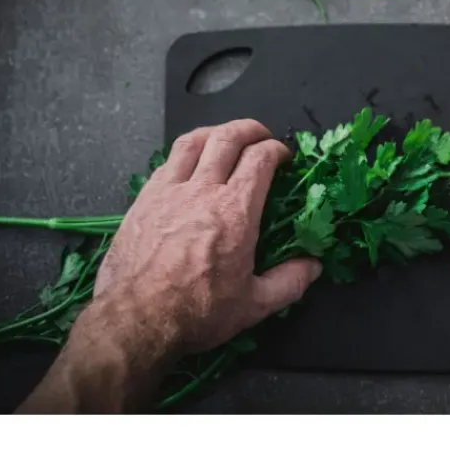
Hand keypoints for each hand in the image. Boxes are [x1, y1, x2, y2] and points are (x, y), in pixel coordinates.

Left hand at [93, 119, 321, 356]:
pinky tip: (188, 165)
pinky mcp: (143, 200)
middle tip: (261, 136)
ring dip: (215, 132)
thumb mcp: (255, 305)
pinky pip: (166, 162)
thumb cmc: (198, 312)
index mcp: (236, 211)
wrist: (136, 321)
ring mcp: (168, 191)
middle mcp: (203, 190)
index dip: (276, 150)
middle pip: (227, 138)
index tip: (283, 157)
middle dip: (250, 129)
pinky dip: (185, 154)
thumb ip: (290, 281)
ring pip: (192, 141)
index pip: (260, 159)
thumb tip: (313, 265)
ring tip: (225, 137)